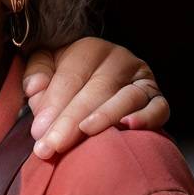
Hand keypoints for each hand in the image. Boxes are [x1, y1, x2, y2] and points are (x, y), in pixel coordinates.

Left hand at [21, 38, 167, 159]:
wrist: (97, 80)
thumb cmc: (67, 78)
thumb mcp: (46, 66)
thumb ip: (36, 73)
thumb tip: (34, 88)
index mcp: (89, 49)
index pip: (70, 77)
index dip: (53, 104)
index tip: (38, 132)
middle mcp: (119, 60)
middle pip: (96, 90)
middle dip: (71, 120)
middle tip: (53, 145)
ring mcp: (142, 79)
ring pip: (126, 97)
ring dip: (105, 117)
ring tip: (85, 133)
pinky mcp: (158, 98)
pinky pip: (159, 108)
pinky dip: (147, 118)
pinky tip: (128, 128)